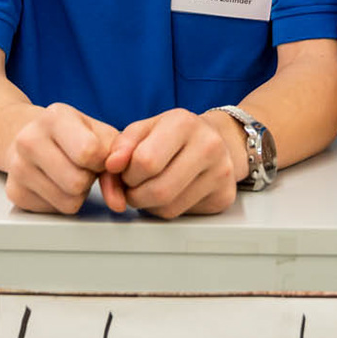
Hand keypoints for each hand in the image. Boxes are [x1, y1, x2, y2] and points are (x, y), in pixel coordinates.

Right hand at [4, 102, 119, 214]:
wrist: (33, 136)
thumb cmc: (74, 135)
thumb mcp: (101, 134)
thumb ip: (118, 161)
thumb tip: (118, 202)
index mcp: (54, 118)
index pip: (88, 152)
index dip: (101, 160)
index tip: (97, 154)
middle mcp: (29, 140)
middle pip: (77, 182)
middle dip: (88, 179)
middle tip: (81, 166)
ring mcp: (17, 167)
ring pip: (68, 202)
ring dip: (77, 193)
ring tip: (69, 173)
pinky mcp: (15, 192)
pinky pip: (55, 211)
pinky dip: (61, 201)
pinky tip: (55, 183)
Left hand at [101, 109, 239, 218]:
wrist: (216, 139)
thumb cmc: (173, 135)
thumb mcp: (144, 129)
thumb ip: (121, 146)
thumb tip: (111, 166)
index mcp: (184, 123)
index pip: (146, 162)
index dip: (127, 174)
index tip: (126, 171)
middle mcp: (208, 145)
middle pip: (158, 190)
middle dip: (135, 195)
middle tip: (133, 186)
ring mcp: (221, 172)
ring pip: (169, 208)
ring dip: (148, 205)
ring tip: (150, 188)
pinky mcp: (224, 195)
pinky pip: (182, 214)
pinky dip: (166, 209)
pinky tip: (169, 193)